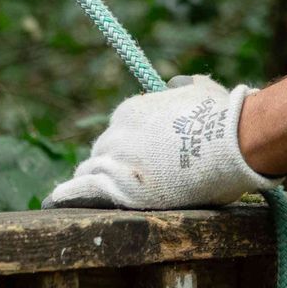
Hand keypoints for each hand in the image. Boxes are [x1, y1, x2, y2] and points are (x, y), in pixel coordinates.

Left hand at [44, 76, 275, 209]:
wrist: (233, 142)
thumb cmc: (223, 117)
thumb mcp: (200, 91)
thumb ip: (182, 88)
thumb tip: (176, 84)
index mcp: (130, 111)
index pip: (116, 133)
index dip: (126, 148)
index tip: (138, 159)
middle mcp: (117, 134)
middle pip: (102, 153)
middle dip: (112, 165)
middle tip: (127, 180)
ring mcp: (118, 161)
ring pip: (90, 172)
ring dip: (94, 183)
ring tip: (89, 197)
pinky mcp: (122, 188)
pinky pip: (82, 191)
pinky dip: (68, 196)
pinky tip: (53, 203)